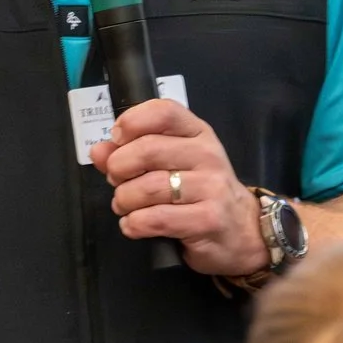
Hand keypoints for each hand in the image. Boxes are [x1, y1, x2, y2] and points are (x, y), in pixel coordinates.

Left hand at [88, 98, 266, 276]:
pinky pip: (156, 219)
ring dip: (124, 200)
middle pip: (148, 150)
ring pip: (148, 187)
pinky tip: (134, 225)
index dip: (132, 122)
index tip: (116, 140)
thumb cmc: (202, 193)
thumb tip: (98, 150)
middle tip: (116, 181)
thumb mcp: (173, 164)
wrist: (244, 230)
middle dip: (119, 168)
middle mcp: (207, 155)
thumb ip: (132, 153)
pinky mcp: (208, 219)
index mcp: (198, 133)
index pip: (163, 111)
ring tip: (125, 206)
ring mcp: (211, 187)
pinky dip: (134, 224)